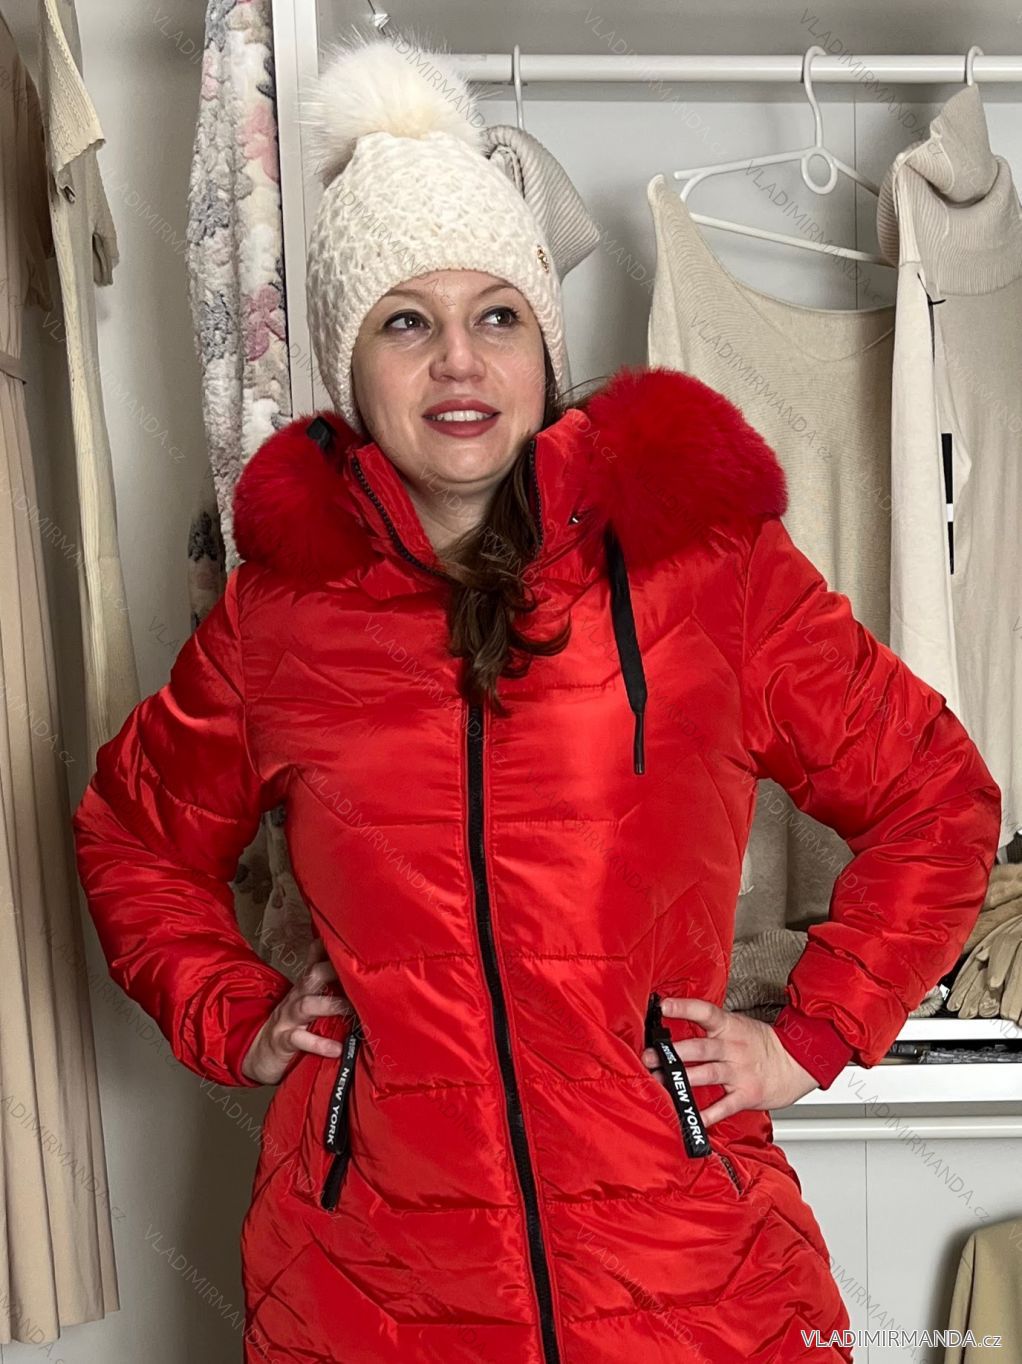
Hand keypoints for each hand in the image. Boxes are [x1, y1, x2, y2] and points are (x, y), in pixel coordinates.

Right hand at [241, 936, 353, 1084]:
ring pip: (307, 1005)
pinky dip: (319, 1044)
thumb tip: (361, 981)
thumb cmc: (293, 1025)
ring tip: (352, 1009)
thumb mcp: (309, 1004)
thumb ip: (330, 991)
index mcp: (305, 988)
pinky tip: (336, 1048)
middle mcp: (297, 997)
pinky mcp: (283, 1040)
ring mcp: (288, 1018)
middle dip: (333, 970)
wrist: (260, 1052)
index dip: (328, 948)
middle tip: (358, 972)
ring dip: (331, 1005)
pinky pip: (300, 1039)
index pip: (316, 961)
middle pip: (313, 976)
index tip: (349, 939)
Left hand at [641, 996, 818, 1124]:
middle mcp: (732, 1047)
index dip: (683, 1007)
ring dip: (681, 1080)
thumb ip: (710, 1026)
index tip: (663, 1006)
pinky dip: (707, 1114)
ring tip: (659, 1082)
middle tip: (648, 1056)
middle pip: (699, 1048)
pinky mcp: (747, 1094)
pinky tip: (690, 1117)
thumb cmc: (760, 1045)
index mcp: (729, 1027)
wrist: (797, 1063)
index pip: (705, 1012)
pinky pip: (724, 1106)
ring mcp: (739, 1072)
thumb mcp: (738, 1026)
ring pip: (707, 1074)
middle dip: (671, 1053)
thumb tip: (674, 1021)